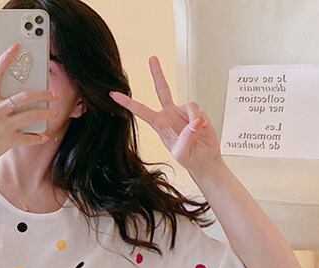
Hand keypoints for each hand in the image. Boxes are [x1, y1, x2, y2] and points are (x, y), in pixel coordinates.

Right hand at [0, 42, 58, 170]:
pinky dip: (38, 137)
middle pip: (24, 96)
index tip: (16, 46)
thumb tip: (3, 84)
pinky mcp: (7, 140)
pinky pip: (28, 138)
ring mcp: (3, 125)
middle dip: (43, 94)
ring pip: (31, 116)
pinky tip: (44, 136)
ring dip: (46, 114)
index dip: (5, 58)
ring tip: (54, 113)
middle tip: (53, 94)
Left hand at [108, 55, 221, 175]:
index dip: (127, 103)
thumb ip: (186, 137)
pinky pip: (200, 111)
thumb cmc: (190, 159)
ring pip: (190, 105)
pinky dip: (203, 120)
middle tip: (152, 58)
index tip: (114, 94)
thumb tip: (194, 122)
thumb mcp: (182, 152)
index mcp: (160, 124)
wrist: (205, 159)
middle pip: (162, 89)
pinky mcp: (197, 112)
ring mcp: (183, 112)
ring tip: (196, 131)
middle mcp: (170, 114)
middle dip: (157, 73)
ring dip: (194, 118)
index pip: (141, 110)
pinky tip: (202, 129)